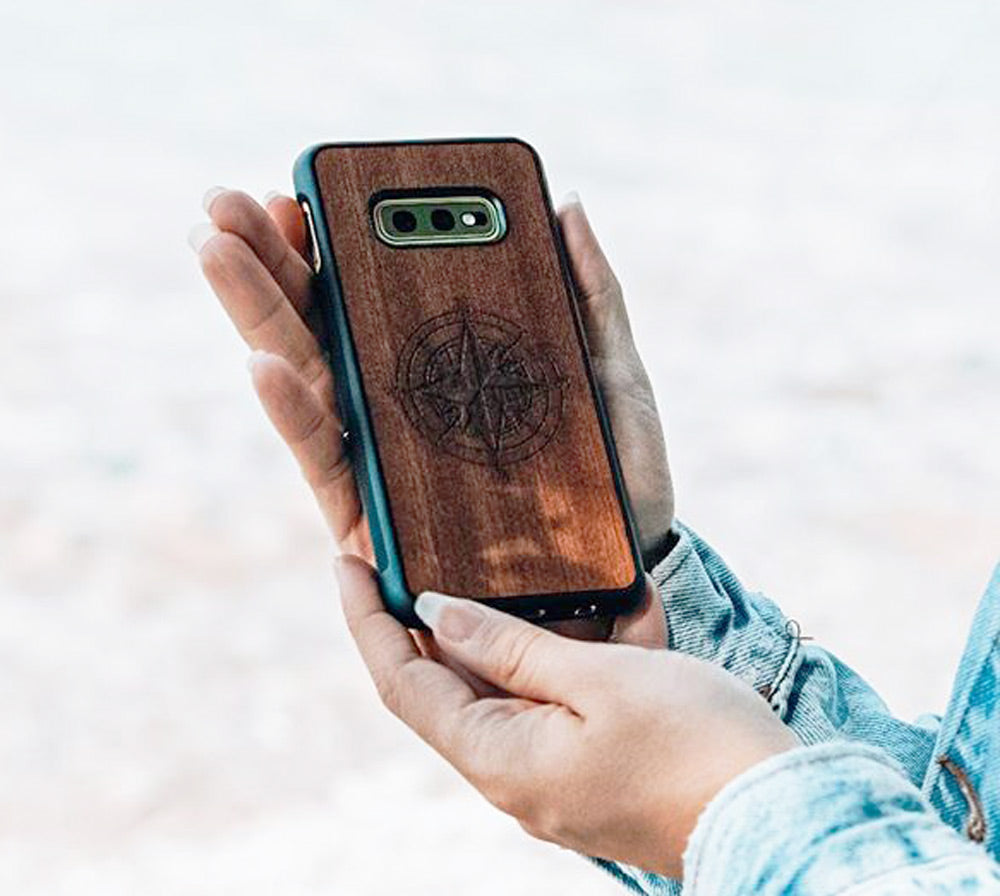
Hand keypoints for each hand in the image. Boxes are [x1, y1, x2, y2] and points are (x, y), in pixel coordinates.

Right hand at [190, 186, 673, 643]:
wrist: (627, 563)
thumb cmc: (613, 467)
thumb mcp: (611, 367)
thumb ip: (588, 290)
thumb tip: (566, 202)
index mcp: (443, 364)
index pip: (370, 294)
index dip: (328, 242)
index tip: (296, 191)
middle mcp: (399, 405)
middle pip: (322, 323)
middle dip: (268, 260)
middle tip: (221, 201)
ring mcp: (384, 458)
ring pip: (308, 376)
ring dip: (257, 313)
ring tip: (216, 250)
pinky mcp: (380, 519)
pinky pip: (330, 460)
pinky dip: (295, 411)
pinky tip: (264, 361)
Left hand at [335, 553, 797, 878]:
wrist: (783, 815)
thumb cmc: (694, 744)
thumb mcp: (598, 680)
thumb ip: (510, 646)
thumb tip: (438, 614)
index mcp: (501, 759)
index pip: (402, 684)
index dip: (367, 622)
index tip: (344, 564)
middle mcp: (513, 776)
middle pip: (447, 686)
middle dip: (427, 622)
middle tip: (411, 555)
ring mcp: (551, 777)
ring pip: (502, 689)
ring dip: (502, 634)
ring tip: (500, 581)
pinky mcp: (588, 769)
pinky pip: (551, 703)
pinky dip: (557, 658)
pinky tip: (595, 616)